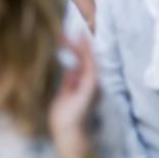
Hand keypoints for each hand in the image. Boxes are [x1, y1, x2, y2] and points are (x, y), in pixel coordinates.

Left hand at [48, 35, 98, 157]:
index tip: (65, 35)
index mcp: (84, 83)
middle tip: (69, 29)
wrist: (68, 130)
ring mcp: (93, 83)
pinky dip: (88, 54)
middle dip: (78, 43)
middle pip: (85, 58)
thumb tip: (70, 66)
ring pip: (90, 59)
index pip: (80, 61)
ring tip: (78, 32)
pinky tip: (84, 44)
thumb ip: (70, 80)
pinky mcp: (92, 86)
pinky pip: (91, 66)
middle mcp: (90, 82)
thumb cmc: (66, 115)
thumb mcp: (66, 92)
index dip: (74, 48)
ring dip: (83, 45)